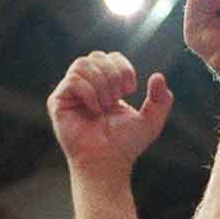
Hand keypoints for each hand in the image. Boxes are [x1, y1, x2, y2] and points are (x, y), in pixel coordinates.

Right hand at [49, 51, 170, 176]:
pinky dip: (89, 92)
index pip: (110, 57)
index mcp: (103, 86)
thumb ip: (161, 99)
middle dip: (112, 74)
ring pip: (82, 64)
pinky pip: (72, 80)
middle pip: (96, 55)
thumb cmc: (125, 145)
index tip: (130, 90)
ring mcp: (70, 94)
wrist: (108, 162)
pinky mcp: (57, 103)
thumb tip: (158, 75)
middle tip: (117, 98)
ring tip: (106, 105)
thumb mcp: (151, 120)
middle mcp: (84, 86)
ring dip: (100, 83)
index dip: (123, 68)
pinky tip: (95, 110)